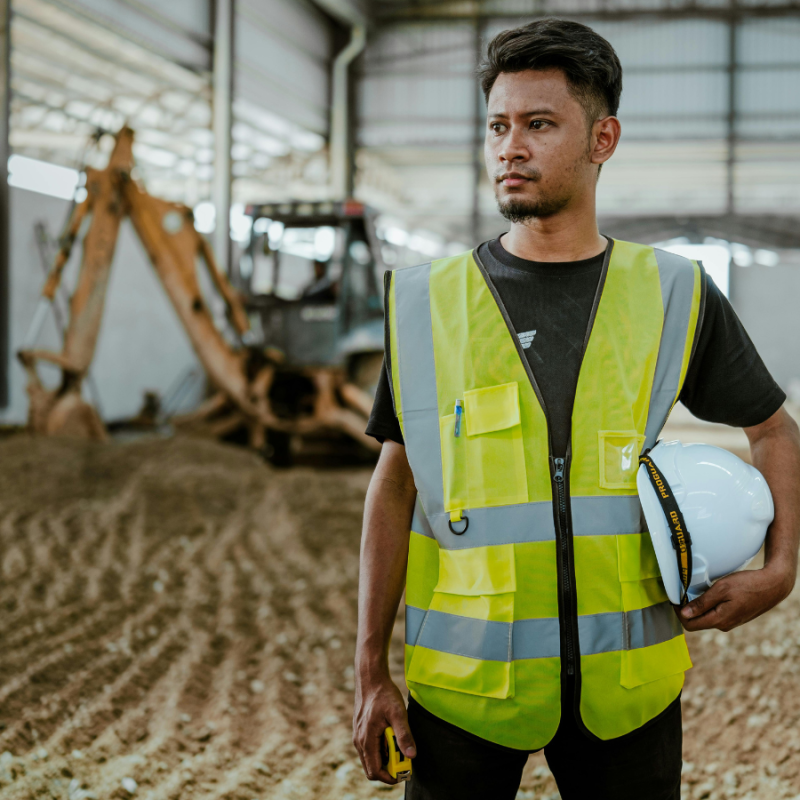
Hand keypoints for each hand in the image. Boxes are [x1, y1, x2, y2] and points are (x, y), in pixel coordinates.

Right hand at [353, 672, 415, 784]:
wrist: (371, 678)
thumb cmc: (384, 694)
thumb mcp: (398, 713)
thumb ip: (404, 735)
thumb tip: (411, 755)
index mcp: (366, 739)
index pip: (374, 771)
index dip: (389, 777)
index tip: (403, 772)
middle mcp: (359, 741)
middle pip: (371, 768)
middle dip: (387, 768)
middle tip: (403, 759)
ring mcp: (358, 735)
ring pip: (370, 758)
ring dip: (384, 758)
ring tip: (397, 744)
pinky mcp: (360, 730)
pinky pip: (369, 748)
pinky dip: (380, 749)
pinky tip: (390, 736)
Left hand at [679, 565, 793, 631]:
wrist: (773, 586)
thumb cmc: (748, 585)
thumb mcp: (722, 589)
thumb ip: (702, 603)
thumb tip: (684, 614)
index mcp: (719, 620)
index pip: (690, 625)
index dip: (678, 612)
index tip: (674, 598)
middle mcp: (724, 625)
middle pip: (696, 622)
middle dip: (686, 609)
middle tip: (682, 592)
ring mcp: (730, 622)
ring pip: (705, 617)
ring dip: (697, 606)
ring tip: (695, 590)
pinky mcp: (734, 617)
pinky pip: (715, 614)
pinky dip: (708, 605)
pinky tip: (709, 593)